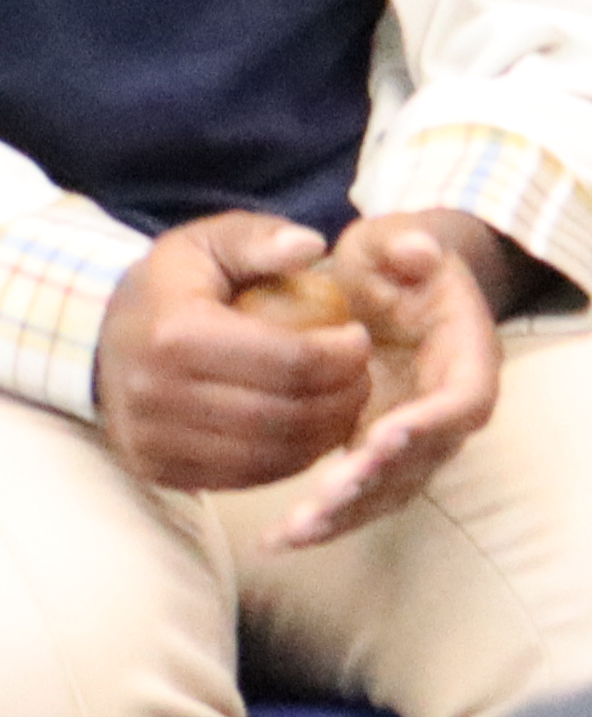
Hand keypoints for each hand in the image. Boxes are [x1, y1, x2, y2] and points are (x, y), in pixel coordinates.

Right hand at [94, 213, 379, 496]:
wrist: (101, 338)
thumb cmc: (173, 283)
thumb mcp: (210, 241)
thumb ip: (260, 238)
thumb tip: (311, 245)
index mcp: (176, 334)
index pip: (287, 361)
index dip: (341, 356)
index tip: (361, 338)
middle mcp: (157, 395)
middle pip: (281, 415)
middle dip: (341, 399)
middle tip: (364, 377)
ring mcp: (152, 441)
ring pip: (266, 456)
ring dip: (322, 435)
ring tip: (345, 403)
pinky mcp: (157, 470)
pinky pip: (241, 478)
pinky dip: (289, 461)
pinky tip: (313, 431)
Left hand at [271, 214, 511, 545]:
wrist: (387, 286)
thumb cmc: (387, 262)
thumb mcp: (392, 239)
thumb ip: (403, 241)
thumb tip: (417, 253)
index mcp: (466, 350)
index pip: (466, 398)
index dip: (430, 423)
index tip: (379, 435)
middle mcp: (451, 402)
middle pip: (429, 457)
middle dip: (377, 480)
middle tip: (325, 494)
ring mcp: (418, 436)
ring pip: (394, 489)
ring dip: (348, 513)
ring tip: (295, 528)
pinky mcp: (381, 457)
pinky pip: (361, 499)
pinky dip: (324, 522)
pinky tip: (277, 541)